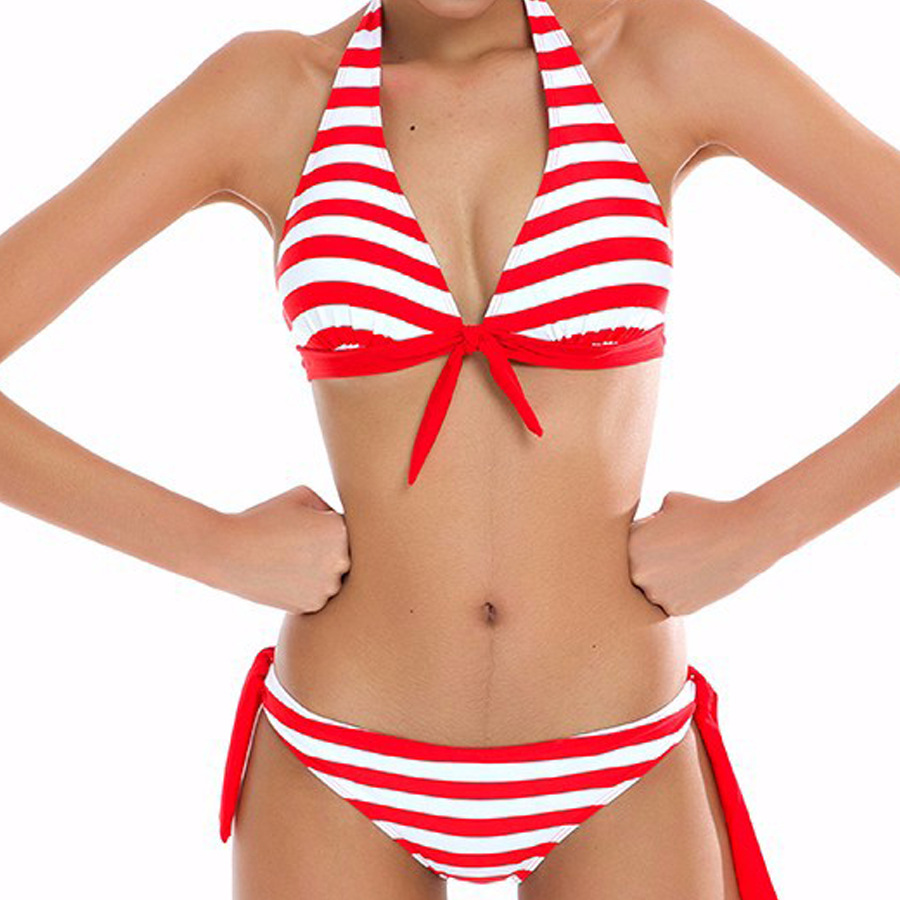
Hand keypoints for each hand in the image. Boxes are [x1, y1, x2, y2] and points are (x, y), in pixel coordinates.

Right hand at [201, 484, 350, 613]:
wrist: (228, 553)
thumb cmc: (264, 519)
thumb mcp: (301, 495)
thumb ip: (331, 505)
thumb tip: (341, 520)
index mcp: (340, 530)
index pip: (348, 529)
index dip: (325, 526)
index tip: (305, 526)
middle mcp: (341, 561)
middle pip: (345, 555)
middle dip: (326, 550)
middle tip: (296, 544)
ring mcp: (327, 587)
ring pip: (333, 577)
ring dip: (319, 571)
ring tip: (289, 559)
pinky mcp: (312, 605)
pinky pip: (318, 593)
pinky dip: (306, 587)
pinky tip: (285, 575)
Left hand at [627, 491, 777, 616]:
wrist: (744, 538)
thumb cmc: (706, 514)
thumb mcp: (669, 501)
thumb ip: (647, 517)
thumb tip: (640, 527)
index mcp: (630, 543)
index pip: (625, 543)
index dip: (644, 535)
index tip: (663, 533)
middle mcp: (637, 572)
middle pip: (636, 567)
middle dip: (651, 559)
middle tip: (677, 550)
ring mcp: (655, 594)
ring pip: (651, 586)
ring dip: (663, 578)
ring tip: (688, 561)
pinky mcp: (675, 609)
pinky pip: (667, 600)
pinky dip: (679, 592)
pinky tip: (695, 576)